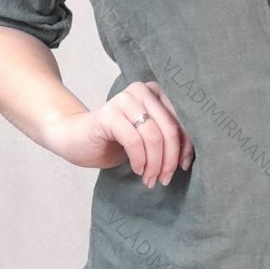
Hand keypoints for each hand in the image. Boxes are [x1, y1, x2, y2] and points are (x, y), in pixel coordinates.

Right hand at [46, 81, 194, 187]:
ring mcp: (124, 99)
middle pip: (169, 128)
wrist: (77, 140)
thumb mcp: (148, 137)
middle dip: (171, 158)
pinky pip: (134, 141)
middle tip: (166, 178)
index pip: (182, 118)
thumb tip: (192, 155)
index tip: (185, 166)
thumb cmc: (117, 140)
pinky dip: (139, 160)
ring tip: (151, 179)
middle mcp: (142, 90)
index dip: (187, 145)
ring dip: (155, 164)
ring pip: (153, 136)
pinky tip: (137, 169)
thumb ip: (168, 137)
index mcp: (156, 91)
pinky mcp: (108, 114)